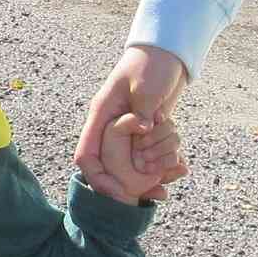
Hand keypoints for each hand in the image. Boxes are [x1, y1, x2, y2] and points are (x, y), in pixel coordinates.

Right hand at [77, 44, 187, 197]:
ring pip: (125, 166)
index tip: (113, 194)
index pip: (86, 155)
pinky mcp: (142, 133)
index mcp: (101, 115)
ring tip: (161, 193)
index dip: (96, 178)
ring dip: (140, 181)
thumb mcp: (147, 88)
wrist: (168, 55)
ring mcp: (126, 131)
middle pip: (105, 167)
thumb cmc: (152, 65)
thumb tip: (144, 130)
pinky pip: (143, 158)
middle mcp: (109, 127)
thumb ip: (143, 111)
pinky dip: (155, 169)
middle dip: (121, 187)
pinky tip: (171, 177)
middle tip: (140, 201)